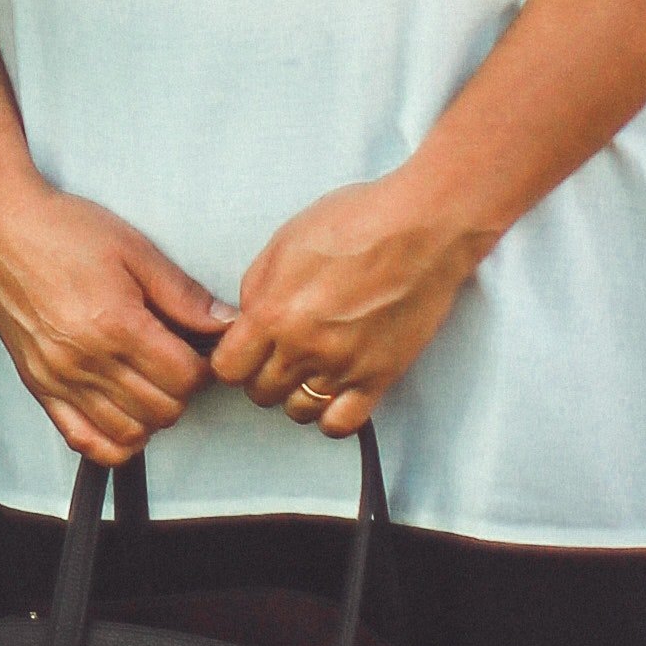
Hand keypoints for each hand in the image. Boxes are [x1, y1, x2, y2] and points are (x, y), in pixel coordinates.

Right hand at [0, 164, 232, 468]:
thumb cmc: (65, 230)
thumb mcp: (134, 248)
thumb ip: (182, 293)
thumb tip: (226, 323)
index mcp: (116, 324)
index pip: (184, 378)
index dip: (202, 365)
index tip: (197, 347)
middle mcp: (87, 361)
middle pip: (163, 410)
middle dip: (181, 389)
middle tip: (175, 360)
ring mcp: (60, 379)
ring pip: (130, 433)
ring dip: (151, 415)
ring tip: (148, 381)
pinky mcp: (39, 387)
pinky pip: (84, 441)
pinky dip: (113, 442)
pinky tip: (122, 414)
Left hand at [213, 169, 486, 437]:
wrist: (418, 230)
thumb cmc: (352, 221)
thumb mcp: (283, 241)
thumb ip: (257, 288)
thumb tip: (246, 322)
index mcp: (273, 311)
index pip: (228, 368)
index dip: (230, 359)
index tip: (241, 349)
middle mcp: (304, 348)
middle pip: (261, 392)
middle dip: (260, 374)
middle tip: (274, 353)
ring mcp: (343, 368)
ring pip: (297, 412)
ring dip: (293, 394)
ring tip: (304, 369)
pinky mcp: (379, 379)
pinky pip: (341, 424)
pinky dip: (329, 416)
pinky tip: (331, 390)